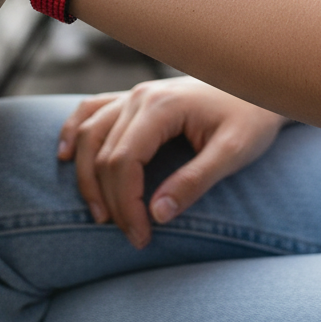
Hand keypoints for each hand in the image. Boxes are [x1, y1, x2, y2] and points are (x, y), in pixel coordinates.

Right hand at [58, 78, 287, 248]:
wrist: (257, 85)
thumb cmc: (250, 118)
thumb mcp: (233, 153)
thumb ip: (195, 181)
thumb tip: (157, 214)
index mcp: (161, 107)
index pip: (124, 161)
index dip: (125, 204)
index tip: (141, 236)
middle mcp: (139, 97)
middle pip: (103, 154)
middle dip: (110, 201)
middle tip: (131, 235)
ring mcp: (133, 95)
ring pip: (90, 135)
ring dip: (86, 175)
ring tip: (99, 214)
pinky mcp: (134, 98)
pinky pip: (92, 111)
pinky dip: (74, 132)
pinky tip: (63, 154)